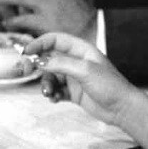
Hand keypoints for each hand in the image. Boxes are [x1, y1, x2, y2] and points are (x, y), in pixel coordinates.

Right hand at [26, 32, 142, 127]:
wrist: (122, 109)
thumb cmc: (109, 85)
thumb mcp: (85, 70)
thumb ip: (61, 63)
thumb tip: (40, 61)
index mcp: (81, 50)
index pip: (55, 40)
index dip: (39, 43)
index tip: (26, 52)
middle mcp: (76, 62)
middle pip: (49, 59)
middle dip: (37, 66)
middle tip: (25, 72)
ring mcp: (74, 77)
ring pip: (51, 77)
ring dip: (46, 84)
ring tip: (49, 93)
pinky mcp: (73, 92)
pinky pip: (56, 90)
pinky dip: (52, 94)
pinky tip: (54, 99)